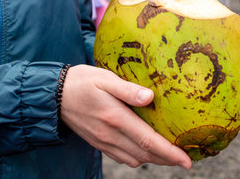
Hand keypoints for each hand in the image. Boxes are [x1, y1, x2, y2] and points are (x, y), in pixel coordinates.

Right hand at [60, 65, 191, 168]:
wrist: (53, 95)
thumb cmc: (81, 82)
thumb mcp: (105, 79)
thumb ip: (128, 89)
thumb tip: (150, 97)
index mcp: (115, 118)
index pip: (148, 141)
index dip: (170, 153)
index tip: (186, 160)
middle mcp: (110, 135)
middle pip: (145, 154)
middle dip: (167, 159)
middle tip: (186, 159)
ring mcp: (103, 142)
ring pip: (134, 159)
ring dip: (154, 160)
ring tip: (170, 155)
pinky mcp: (98, 143)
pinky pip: (122, 157)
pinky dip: (138, 157)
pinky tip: (146, 150)